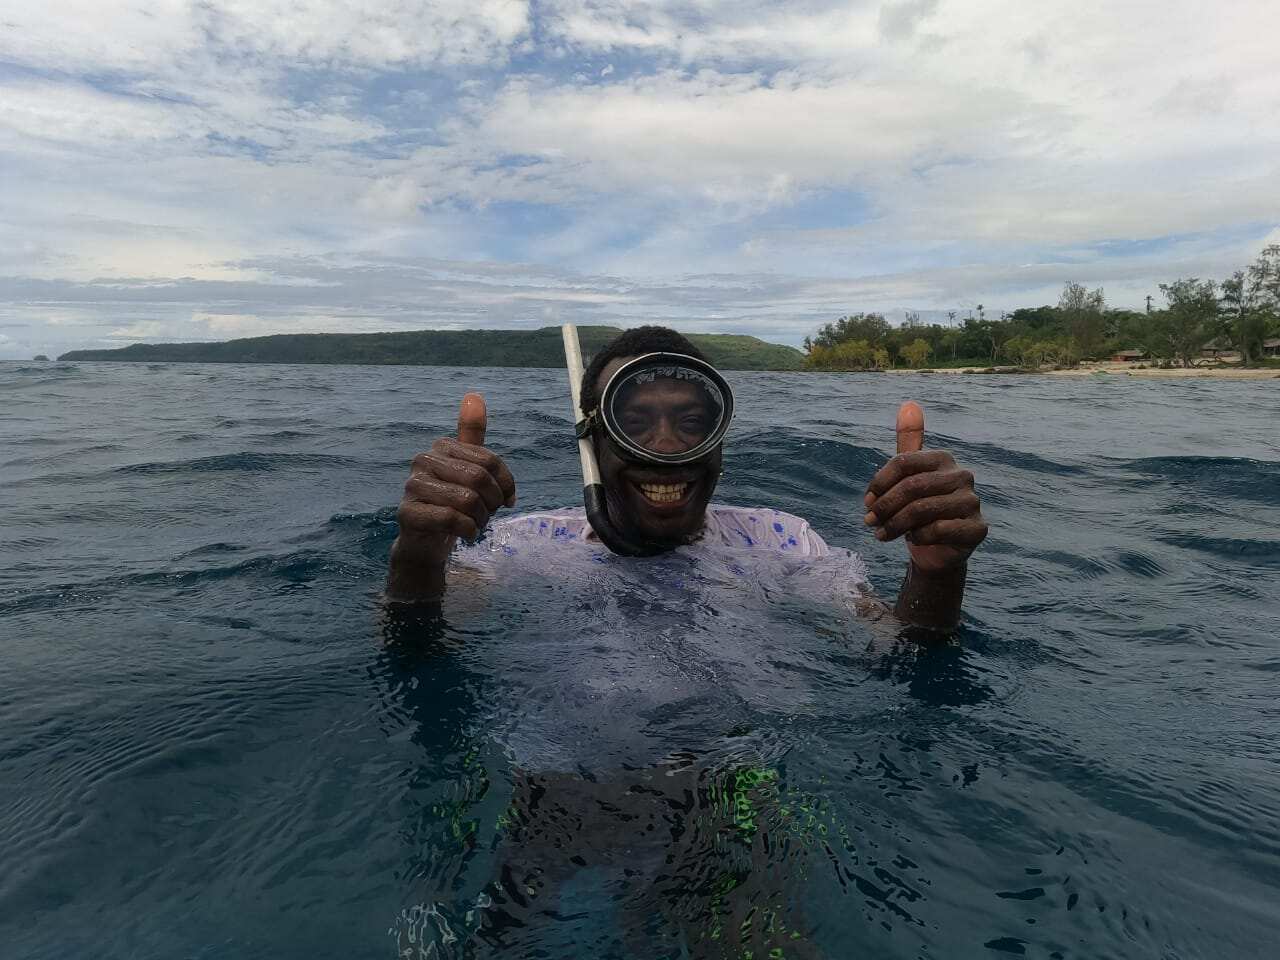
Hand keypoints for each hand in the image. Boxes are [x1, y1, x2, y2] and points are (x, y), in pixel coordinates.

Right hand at [394, 392, 516, 565]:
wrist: (426, 540)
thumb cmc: (452, 502)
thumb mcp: (468, 468)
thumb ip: (472, 436)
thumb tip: (474, 395)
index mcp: (441, 446)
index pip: (490, 461)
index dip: (506, 485)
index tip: (507, 500)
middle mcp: (423, 460)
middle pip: (479, 479)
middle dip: (492, 504)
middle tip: (487, 516)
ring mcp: (412, 486)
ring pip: (467, 500)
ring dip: (480, 520)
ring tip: (475, 524)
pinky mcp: (407, 513)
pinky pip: (451, 518)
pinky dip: (468, 530)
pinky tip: (466, 534)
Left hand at [863, 401, 986, 574]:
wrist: (938, 548)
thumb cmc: (920, 508)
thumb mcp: (910, 474)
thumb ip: (909, 442)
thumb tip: (909, 404)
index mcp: (943, 458)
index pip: (903, 461)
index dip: (879, 482)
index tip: (866, 501)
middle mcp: (963, 476)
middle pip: (911, 486)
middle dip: (884, 506)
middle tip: (868, 521)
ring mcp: (972, 502)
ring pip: (922, 510)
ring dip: (895, 525)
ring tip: (882, 533)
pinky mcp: (978, 528)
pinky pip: (938, 530)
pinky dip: (917, 537)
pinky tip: (912, 540)